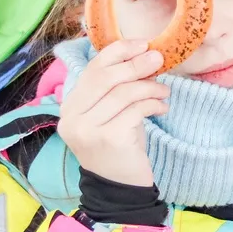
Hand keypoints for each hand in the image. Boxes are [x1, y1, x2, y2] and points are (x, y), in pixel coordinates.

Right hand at [57, 40, 168, 186]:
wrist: (120, 187)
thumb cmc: (117, 145)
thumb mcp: (110, 113)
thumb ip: (115, 88)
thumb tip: (142, 53)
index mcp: (69, 107)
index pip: (92, 69)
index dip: (117, 52)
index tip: (141, 44)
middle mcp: (72, 118)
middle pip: (107, 78)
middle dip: (136, 65)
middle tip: (159, 60)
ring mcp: (88, 130)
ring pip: (124, 93)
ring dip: (150, 87)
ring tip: (164, 92)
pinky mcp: (109, 139)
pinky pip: (136, 110)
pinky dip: (153, 104)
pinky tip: (162, 108)